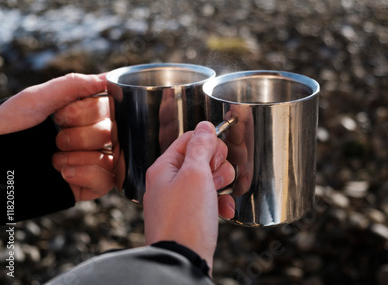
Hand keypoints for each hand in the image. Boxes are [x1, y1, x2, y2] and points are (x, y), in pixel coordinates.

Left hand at [0, 73, 113, 200]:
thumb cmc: (3, 130)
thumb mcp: (34, 101)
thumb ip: (72, 85)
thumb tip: (108, 77)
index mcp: (79, 113)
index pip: (111, 107)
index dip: (92, 110)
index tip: (64, 114)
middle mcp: (88, 136)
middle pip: (114, 132)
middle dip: (83, 135)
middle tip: (58, 138)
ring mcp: (89, 163)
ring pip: (113, 156)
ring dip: (82, 156)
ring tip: (56, 159)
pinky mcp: (87, 187)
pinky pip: (108, 181)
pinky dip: (88, 174)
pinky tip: (65, 173)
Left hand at [143, 121, 235, 272]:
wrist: (182, 261)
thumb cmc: (185, 220)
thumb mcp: (195, 174)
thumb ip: (201, 147)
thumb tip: (205, 126)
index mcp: (164, 168)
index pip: (189, 139)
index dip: (209, 144)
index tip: (218, 156)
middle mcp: (168, 182)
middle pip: (201, 159)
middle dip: (217, 167)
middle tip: (215, 180)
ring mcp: (178, 201)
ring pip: (207, 179)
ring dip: (220, 185)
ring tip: (219, 197)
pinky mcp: (188, 217)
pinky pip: (208, 200)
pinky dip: (219, 203)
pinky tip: (223, 210)